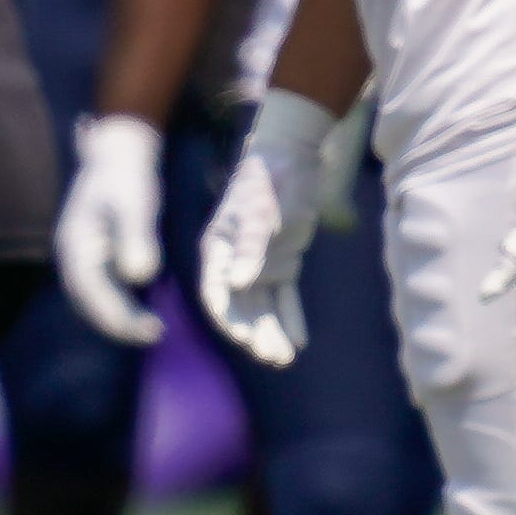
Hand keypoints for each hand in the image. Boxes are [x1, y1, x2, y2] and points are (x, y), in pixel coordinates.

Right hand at [55, 114, 166, 345]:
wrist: (116, 156)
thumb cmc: (126, 178)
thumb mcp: (134, 203)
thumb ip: (135, 236)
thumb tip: (138, 274)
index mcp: (75, 246)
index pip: (91, 294)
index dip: (118, 316)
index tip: (149, 329)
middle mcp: (71, 257)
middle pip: (88, 303)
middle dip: (118, 324)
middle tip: (154, 334)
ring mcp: (79, 259)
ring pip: (92, 300)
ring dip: (118, 318)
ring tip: (150, 329)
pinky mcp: (92, 259)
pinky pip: (101, 291)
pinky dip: (118, 306)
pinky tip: (141, 311)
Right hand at [199, 93, 333, 368]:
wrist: (292, 156)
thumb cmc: (269, 180)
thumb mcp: (261, 213)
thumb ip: (250, 248)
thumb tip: (238, 283)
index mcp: (217, 249)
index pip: (216, 293)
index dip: (229, 318)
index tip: (244, 339)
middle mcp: (233, 262)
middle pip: (242, 307)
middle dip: (255, 333)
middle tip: (273, 357)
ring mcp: (258, 265)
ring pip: (263, 307)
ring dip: (273, 331)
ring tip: (285, 358)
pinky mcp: (281, 263)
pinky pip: (285, 298)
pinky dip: (291, 317)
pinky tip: (299, 341)